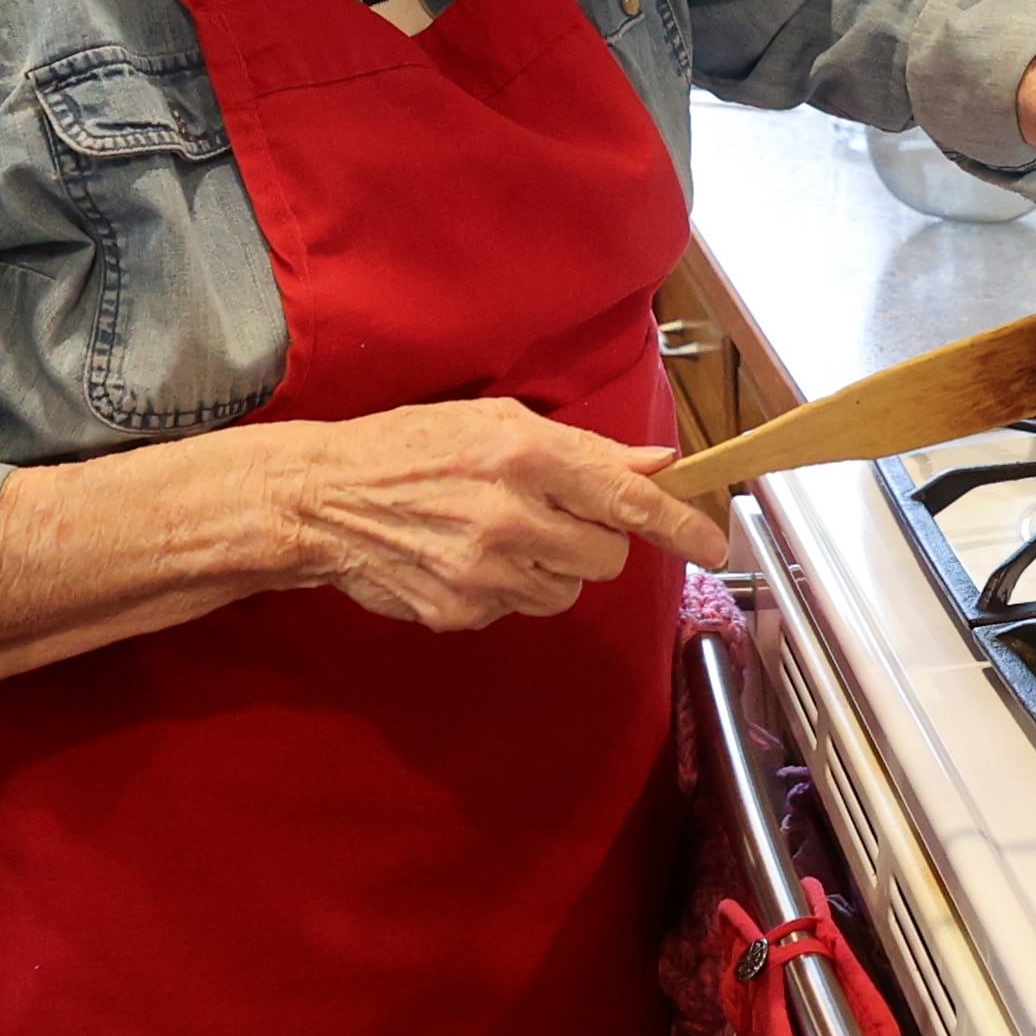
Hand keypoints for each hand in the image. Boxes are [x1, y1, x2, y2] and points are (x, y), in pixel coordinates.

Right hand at [236, 398, 733, 632]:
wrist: (321, 499)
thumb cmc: (409, 447)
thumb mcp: (497, 423)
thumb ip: (583, 450)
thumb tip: (656, 466)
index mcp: (524, 456)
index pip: (627, 499)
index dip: (681, 524)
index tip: (714, 540)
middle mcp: (511, 517)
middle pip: (608, 555)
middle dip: (595, 538)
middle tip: (554, 515)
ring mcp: (486, 572)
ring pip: (569, 589)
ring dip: (553, 566)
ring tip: (502, 534)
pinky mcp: (463, 612)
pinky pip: (522, 609)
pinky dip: (510, 589)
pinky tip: (469, 557)